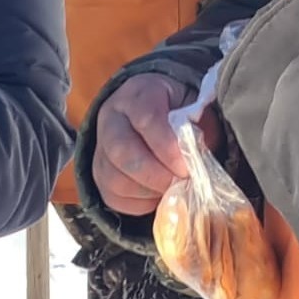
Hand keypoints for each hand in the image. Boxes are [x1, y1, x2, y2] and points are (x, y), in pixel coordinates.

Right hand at [92, 73, 220, 215]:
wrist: (151, 113)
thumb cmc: (180, 115)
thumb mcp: (196, 112)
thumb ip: (199, 132)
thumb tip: (199, 161)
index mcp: (139, 94)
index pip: (147, 119)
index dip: (167, 147)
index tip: (186, 167)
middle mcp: (112, 117)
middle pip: (122, 150)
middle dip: (156, 175)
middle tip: (180, 184)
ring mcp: (101, 145)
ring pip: (115, 177)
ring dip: (148, 191)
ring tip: (171, 190)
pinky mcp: (99, 172)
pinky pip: (112, 196)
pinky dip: (138, 204)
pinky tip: (157, 195)